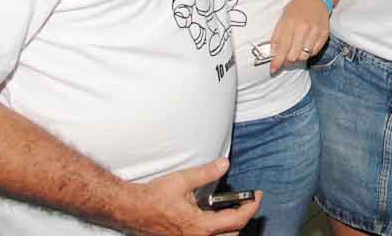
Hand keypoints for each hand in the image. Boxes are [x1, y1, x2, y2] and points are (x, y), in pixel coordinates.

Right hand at [129, 158, 260, 235]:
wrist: (133, 209)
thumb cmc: (155, 197)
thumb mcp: (183, 180)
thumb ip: (207, 172)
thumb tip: (224, 164)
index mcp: (200, 226)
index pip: (237, 220)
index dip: (252, 207)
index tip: (258, 196)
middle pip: (233, 234)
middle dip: (244, 218)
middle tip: (248, 201)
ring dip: (231, 226)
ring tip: (234, 208)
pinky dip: (218, 229)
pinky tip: (215, 215)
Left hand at [269, 0, 329, 73]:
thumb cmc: (297, 8)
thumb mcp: (283, 18)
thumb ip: (277, 37)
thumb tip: (273, 54)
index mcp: (290, 23)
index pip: (282, 48)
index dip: (277, 61)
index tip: (273, 69)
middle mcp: (303, 28)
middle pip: (293, 56)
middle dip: (287, 60)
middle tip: (285, 56)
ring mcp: (315, 31)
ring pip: (304, 56)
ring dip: (298, 56)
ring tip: (296, 48)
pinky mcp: (324, 34)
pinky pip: (314, 52)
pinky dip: (308, 52)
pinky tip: (306, 44)